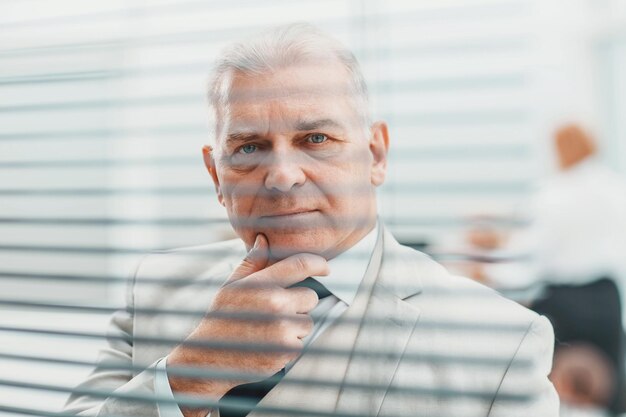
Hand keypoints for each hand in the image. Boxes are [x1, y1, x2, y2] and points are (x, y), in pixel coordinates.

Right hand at [167, 234, 328, 404]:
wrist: (209, 358)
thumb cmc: (222, 318)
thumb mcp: (231, 286)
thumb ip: (252, 262)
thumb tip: (263, 238)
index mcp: (263, 284)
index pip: (301, 264)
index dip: (318, 263)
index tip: (325, 267)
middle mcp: (275, 304)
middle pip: (310, 296)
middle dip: (298, 303)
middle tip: (276, 312)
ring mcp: (282, 329)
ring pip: (308, 321)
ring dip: (295, 326)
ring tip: (269, 330)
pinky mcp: (287, 351)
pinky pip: (302, 343)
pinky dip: (290, 345)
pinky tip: (269, 345)